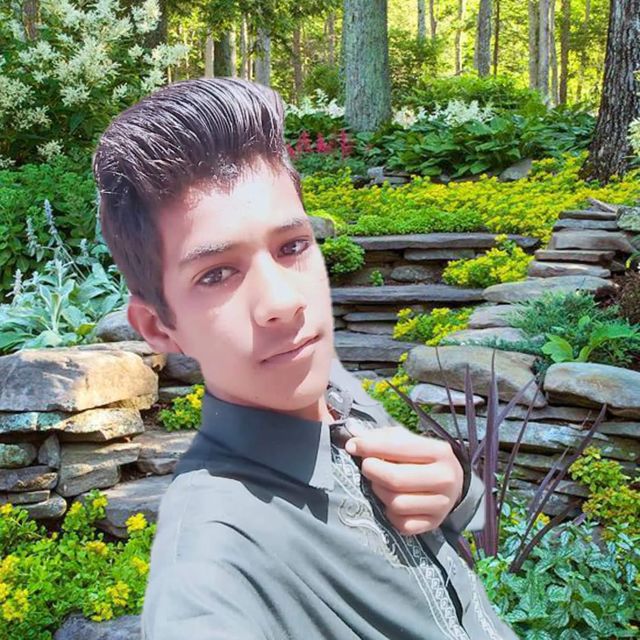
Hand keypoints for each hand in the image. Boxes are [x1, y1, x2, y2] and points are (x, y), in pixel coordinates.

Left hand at [345, 427, 463, 535]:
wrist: (449, 483)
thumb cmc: (420, 458)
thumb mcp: (406, 440)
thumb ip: (381, 438)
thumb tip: (353, 439)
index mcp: (439, 452)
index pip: (398, 447)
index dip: (370, 446)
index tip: (353, 446)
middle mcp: (445, 479)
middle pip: (396, 479)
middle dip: (373, 471)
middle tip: (366, 466)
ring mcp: (442, 504)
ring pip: (397, 504)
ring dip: (380, 492)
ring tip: (379, 483)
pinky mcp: (434, 524)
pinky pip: (402, 524)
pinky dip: (390, 514)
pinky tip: (390, 502)